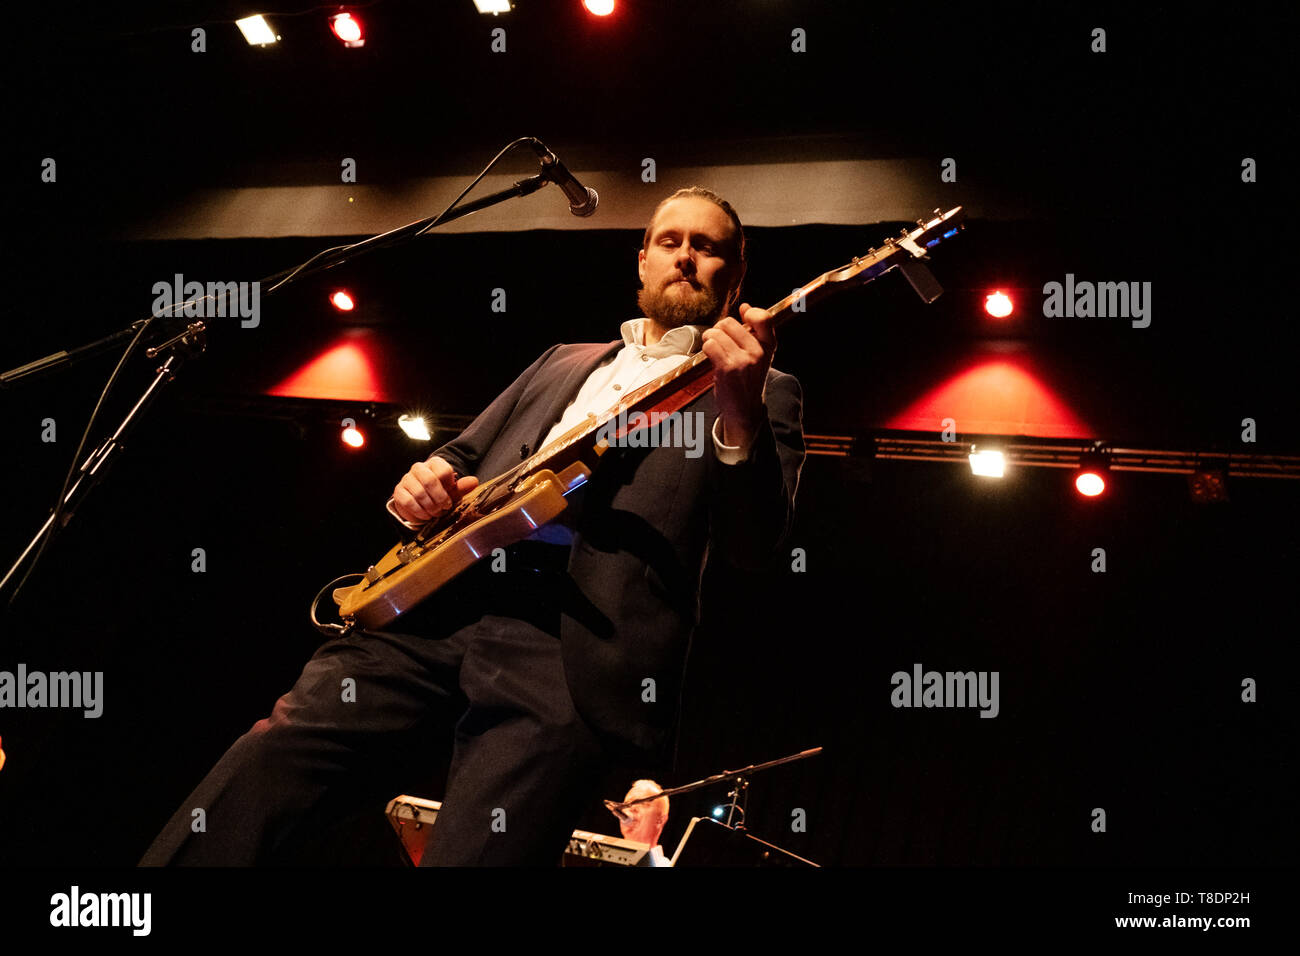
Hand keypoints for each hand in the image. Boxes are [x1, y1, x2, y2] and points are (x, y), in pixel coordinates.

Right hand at [391, 456, 478, 524]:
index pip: (444, 471)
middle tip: (445, 507)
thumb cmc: (439, 495)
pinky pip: (408, 501)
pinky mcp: (399, 491)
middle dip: (440, 498)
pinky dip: (419, 512)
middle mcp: (419, 468)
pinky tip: (425, 515)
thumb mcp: (452, 491)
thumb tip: (474, 481)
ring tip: (436, 513)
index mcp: (434, 463)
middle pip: (430, 480)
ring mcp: (407, 478)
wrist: (421, 503)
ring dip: (430, 507)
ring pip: (419, 493)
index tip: (451, 495)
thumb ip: (462, 487)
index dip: (450, 486)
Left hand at [702, 303, 775, 446]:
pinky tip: (711, 357)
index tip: (743, 317)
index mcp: (769, 346)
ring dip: (710, 340)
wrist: (745, 410)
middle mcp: (759, 352)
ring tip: (715, 351)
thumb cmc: (748, 379)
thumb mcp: (759, 355)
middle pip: (729, 323)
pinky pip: (710, 345)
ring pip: (716, 333)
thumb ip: (754, 331)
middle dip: (719, 330)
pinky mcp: (728, 368)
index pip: (764, 317)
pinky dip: (706, 349)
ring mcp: (744, 360)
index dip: (750, 313)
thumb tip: (745, 305)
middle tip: (721, 343)